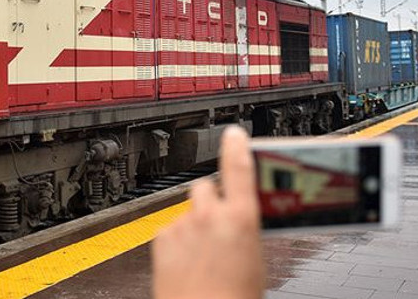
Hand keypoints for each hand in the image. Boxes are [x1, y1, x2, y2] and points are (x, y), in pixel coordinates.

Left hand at [152, 126, 264, 298]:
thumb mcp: (256, 258)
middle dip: (212, 200)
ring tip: (204, 253)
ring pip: (188, 211)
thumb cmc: (234, 296)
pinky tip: (188, 261)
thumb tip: (242, 221)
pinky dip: (179, 240)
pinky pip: (172, 228)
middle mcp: (209, 215)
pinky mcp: (162, 237)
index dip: (236, 146)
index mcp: (240, 217)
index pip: (238, 167)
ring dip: (195, 224)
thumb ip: (246, 229)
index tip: (233, 134)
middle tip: (220, 225)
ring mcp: (183, 225)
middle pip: (207, 188)